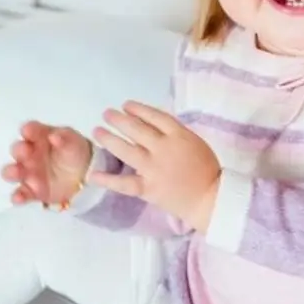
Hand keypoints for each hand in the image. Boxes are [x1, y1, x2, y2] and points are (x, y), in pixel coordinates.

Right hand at [0, 122, 92, 206]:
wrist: (87, 176)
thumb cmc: (76, 153)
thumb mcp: (75, 142)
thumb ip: (65, 138)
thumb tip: (54, 136)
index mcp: (40, 137)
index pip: (30, 130)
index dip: (28, 130)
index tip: (29, 132)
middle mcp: (30, 154)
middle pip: (18, 150)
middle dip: (19, 150)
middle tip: (26, 152)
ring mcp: (29, 173)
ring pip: (14, 172)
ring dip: (13, 172)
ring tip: (17, 173)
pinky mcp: (32, 191)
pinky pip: (21, 194)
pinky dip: (18, 196)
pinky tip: (20, 197)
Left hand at [90, 101, 221, 231]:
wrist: (211, 198)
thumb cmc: (208, 170)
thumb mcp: (196, 143)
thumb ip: (176, 134)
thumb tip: (152, 125)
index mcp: (179, 136)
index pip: (154, 117)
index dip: (138, 109)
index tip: (126, 105)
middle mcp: (164, 148)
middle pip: (136, 129)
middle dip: (118, 119)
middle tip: (107, 114)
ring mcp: (154, 168)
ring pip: (125, 150)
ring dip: (109, 138)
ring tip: (97, 131)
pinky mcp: (148, 188)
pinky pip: (123, 183)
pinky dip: (107, 179)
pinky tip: (93, 175)